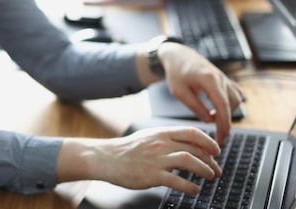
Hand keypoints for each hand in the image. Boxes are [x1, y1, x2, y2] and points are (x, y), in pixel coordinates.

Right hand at [57, 126, 221, 194]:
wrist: (106, 158)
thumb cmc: (127, 150)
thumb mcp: (148, 137)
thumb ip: (167, 139)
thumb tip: (188, 144)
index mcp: (161, 133)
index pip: (192, 132)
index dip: (208, 141)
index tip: (216, 150)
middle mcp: (161, 143)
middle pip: (194, 149)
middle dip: (210, 160)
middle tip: (216, 170)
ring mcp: (156, 159)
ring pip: (189, 161)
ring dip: (205, 170)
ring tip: (210, 177)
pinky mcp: (152, 175)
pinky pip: (177, 180)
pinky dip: (190, 186)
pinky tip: (195, 189)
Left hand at [159, 42, 244, 144]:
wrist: (178, 56)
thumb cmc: (176, 72)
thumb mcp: (179, 92)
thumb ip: (194, 106)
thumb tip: (208, 121)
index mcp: (209, 79)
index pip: (222, 105)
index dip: (224, 124)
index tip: (222, 137)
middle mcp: (220, 77)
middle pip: (232, 104)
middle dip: (226, 122)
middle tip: (218, 137)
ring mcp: (224, 77)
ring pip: (235, 99)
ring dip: (228, 112)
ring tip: (213, 120)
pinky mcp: (224, 79)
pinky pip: (235, 93)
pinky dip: (230, 104)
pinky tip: (217, 109)